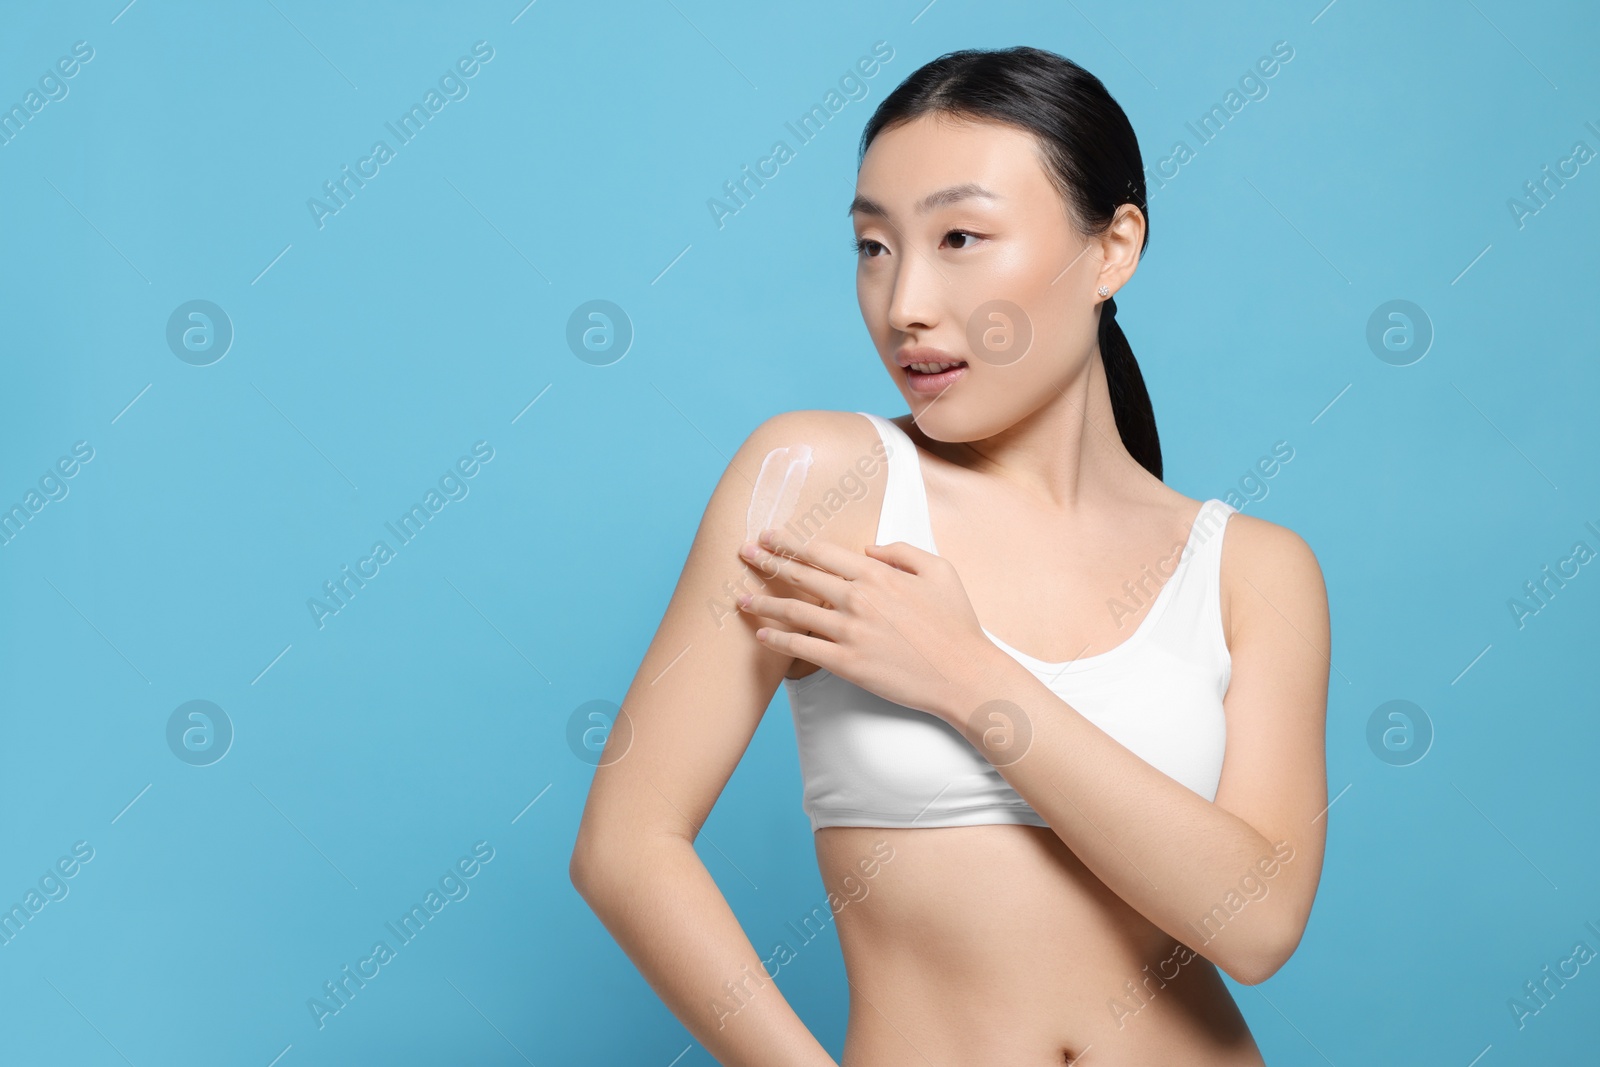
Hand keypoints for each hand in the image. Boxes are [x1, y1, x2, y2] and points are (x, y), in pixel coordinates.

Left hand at [736, 527, 995, 721]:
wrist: (964, 674)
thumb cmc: (956, 624)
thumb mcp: (940, 571)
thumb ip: (902, 552)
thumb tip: (869, 549)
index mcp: (876, 574)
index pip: (821, 552)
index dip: (791, 543)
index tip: (770, 535)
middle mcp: (857, 599)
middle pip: (801, 575)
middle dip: (767, 562)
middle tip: (743, 553)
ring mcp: (850, 632)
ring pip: (795, 612)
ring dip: (764, 603)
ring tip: (740, 598)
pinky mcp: (847, 664)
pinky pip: (803, 649)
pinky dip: (778, 641)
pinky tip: (761, 635)